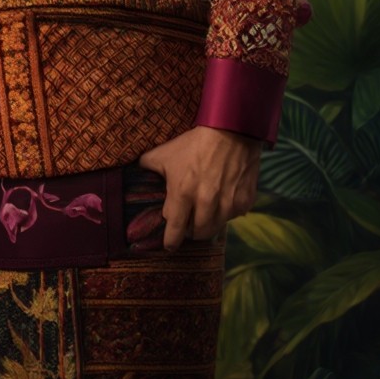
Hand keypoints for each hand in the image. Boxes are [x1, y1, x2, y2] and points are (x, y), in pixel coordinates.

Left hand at [138, 125, 261, 250]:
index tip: (169, 246)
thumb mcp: (164, 153)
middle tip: (188, 225)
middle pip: (198, 233)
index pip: (176, 229)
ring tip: (203, 215)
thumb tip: (134, 173)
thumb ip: (147, 167)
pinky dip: (226, 214)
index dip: (171, 241)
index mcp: (182, 193)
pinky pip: (233, 217)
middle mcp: (206, 203)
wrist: (230, 132)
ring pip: (216, 228)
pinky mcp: (245, 201)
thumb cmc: (193, 144)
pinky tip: (220, 201)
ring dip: (208, 225)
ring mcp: (228, 204)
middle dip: (190, 232)